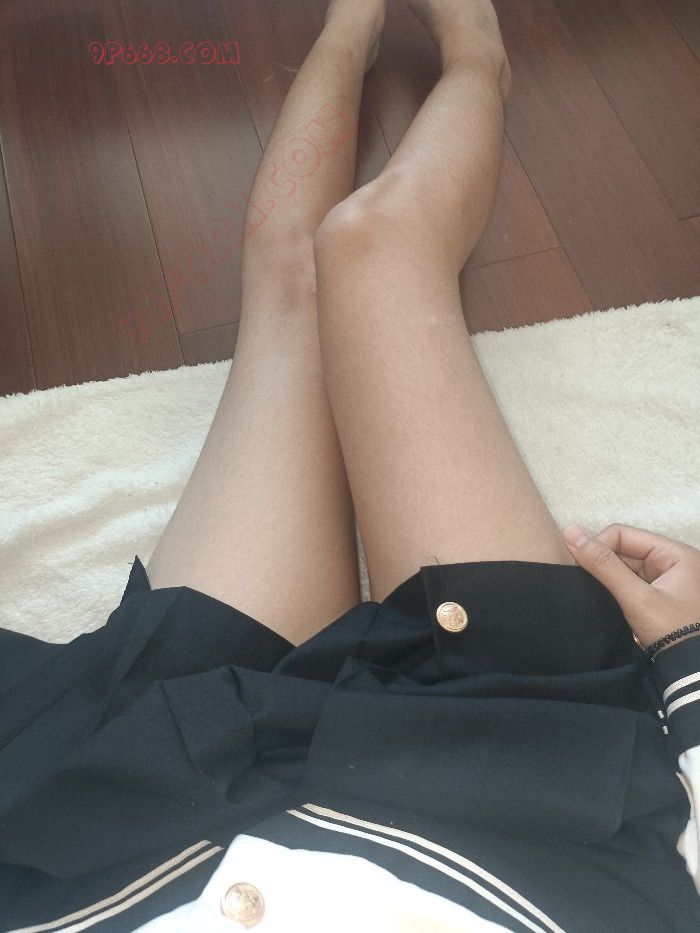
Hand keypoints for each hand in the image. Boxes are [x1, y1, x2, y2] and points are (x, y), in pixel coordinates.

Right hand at [563, 523, 699, 650]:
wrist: (689, 672)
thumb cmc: (670, 630)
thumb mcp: (635, 597)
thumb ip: (603, 565)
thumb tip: (569, 531)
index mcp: (676, 553)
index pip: (623, 534)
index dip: (598, 547)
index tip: (581, 569)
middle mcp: (673, 561)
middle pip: (624, 549)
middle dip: (603, 565)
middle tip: (587, 584)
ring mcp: (666, 580)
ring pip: (624, 567)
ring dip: (608, 578)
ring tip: (596, 593)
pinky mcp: (658, 596)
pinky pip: (630, 583)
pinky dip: (616, 589)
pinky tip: (605, 599)